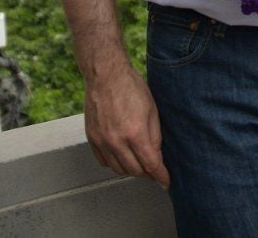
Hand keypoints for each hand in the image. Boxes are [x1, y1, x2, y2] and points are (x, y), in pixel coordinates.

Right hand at [83, 62, 169, 188]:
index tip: (166, 182)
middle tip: (155, 171)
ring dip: (131, 170)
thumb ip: (155, 136)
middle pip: (134, 171)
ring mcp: (101, 141)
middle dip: (147, 174)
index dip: (161, 176)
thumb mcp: (152, 110)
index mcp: (135, 133)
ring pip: (118, 169)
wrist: (106, 76)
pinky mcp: (91, 139)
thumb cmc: (133, 88)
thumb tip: (157, 157)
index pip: (151, 164)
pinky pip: (104, 161)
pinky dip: (115, 164)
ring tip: (140, 164)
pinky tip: (123, 157)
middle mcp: (116, 141)